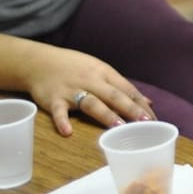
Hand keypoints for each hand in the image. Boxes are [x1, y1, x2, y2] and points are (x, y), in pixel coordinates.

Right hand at [22, 44, 155, 135]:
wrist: (39, 61)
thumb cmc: (74, 67)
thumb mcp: (101, 71)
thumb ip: (122, 87)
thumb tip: (148, 102)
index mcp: (104, 72)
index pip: (126, 89)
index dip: (140, 104)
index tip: (153, 119)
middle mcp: (90, 80)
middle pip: (113, 95)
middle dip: (130, 109)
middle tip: (144, 123)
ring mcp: (71, 90)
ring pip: (91, 102)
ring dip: (105, 114)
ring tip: (118, 126)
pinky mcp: (53, 99)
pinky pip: (58, 111)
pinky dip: (62, 121)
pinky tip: (67, 132)